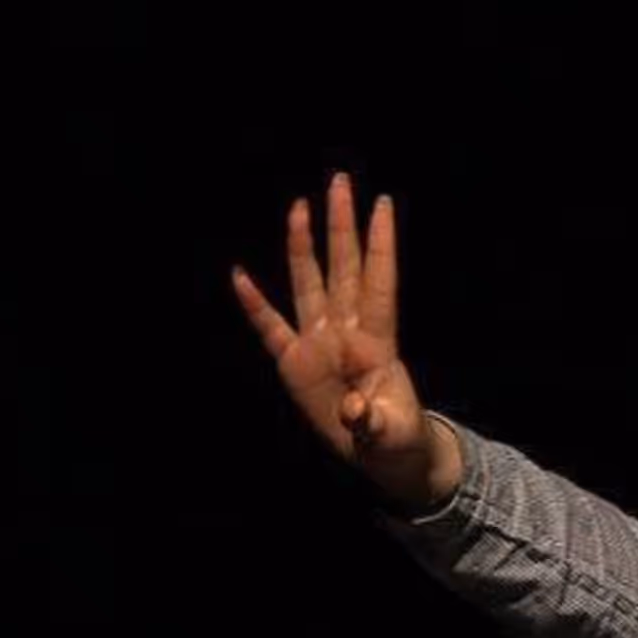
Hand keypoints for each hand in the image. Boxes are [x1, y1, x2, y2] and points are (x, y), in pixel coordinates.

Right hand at [232, 172, 451, 509]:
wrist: (382, 456)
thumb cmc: (397, 438)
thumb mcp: (389, 434)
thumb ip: (371, 421)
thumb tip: (353, 409)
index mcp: (378, 343)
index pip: (380, 283)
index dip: (380, 245)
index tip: (381, 204)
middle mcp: (348, 332)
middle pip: (344, 269)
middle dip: (341, 226)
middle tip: (340, 181)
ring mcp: (319, 343)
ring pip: (310, 284)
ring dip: (304, 247)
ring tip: (300, 207)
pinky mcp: (294, 364)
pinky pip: (271, 328)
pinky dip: (255, 304)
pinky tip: (240, 276)